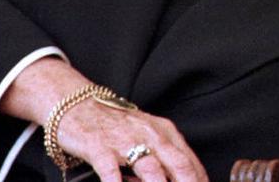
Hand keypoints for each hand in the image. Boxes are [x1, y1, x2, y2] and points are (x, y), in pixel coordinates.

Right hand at [56, 98, 207, 181]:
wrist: (79, 104)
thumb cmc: (116, 125)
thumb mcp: (147, 135)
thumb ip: (164, 155)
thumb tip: (182, 177)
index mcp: (165, 132)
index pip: (190, 161)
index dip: (200, 179)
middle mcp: (150, 135)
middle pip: (178, 165)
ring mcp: (125, 141)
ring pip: (150, 168)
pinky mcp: (99, 146)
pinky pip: (110, 169)